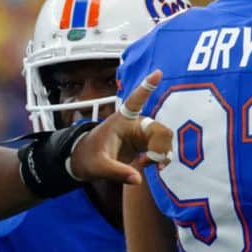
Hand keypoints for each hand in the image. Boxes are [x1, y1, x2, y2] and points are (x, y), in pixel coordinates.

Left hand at [70, 70, 172, 184]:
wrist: (86, 162)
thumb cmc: (89, 158)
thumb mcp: (98, 166)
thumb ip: (117, 172)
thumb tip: (137, 179)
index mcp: (121, 121)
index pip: (135, 101)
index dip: (146, 87)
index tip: (158, 72)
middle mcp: (135, 124)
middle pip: (160, 129)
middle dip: (160, 147)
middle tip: (150, 162)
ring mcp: (142, 134)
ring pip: (165, 140)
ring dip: (161, 155)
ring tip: (143, 165)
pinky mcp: (145, 144)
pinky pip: (163, 149)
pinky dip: (161, 159)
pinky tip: (152, 167)